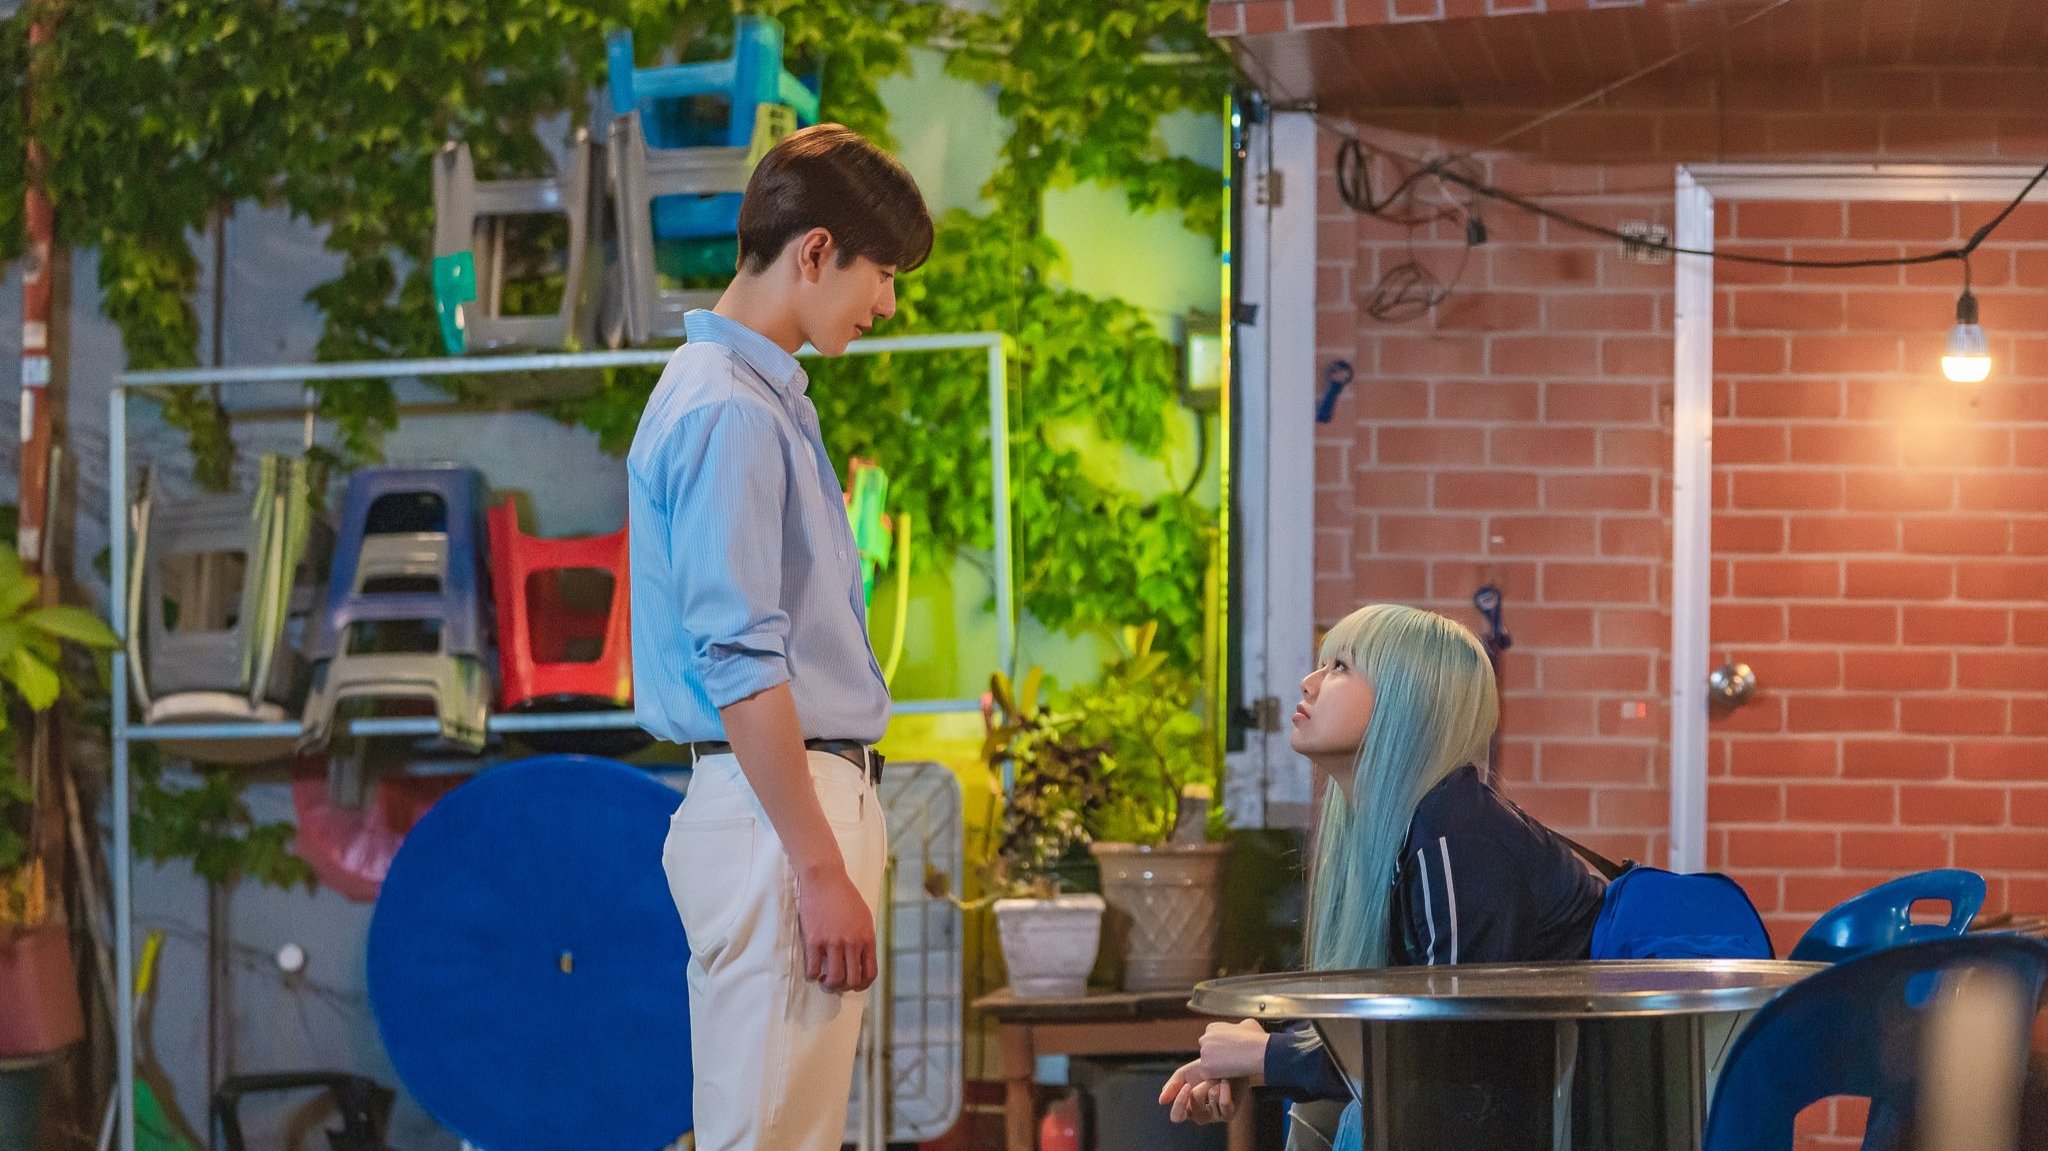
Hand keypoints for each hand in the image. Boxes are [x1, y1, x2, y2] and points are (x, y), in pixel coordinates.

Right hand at [795, 864, 875, 992]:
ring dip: (828, 985)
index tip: (854, 985)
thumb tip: (862, 958)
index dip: (862, 984)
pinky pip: (813, 969)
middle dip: (844, 987)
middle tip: (836, 984)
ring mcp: (833, 942)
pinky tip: (812, 972)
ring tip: (823, 981)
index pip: (870, 972)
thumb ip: (864, 938)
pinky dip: (812, 976)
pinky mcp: (815, 940)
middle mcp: (852, 943)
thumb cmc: (844, 895)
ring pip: (834, 979)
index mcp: (867, 938)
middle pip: (852, 980)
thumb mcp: (864, 916)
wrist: (825, 879)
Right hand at [1158, 1060, 1243, 1124]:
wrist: (1228, 1064)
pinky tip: (1226, 1083)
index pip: (1176, 1117)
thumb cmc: (1205, 1070)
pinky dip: (1225, 1087)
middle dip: (1201, 1087)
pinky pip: (1224, 1103)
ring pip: (1210, 1100)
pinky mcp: (1228, 1114)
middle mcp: (1199, 1116)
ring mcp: (1214, 1117)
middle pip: (1194, 1106)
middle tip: (1208, 1078)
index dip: (1179, 1103)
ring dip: (1214, 1084)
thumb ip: (1172, 1087)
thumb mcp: (1184, 1074)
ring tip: (1218, 1080)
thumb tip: (1161, 1101)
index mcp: (1186, 1108)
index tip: (1187, 1086)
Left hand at [1197, 1018, 1268, 1081]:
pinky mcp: (1205, 1067)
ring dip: (1216, 1068)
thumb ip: (1238, 1027)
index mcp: (1212, 1027)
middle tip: (1230, 1061)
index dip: (1221, 1047)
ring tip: (1231, 1069)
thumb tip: (1242, 1030)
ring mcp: (1203, 1053)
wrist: (1256, 1051)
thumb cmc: (1255, 1038)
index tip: (1230, 1051)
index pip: (1210, 1040)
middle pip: (1206, 1051)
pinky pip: (1208, 1076)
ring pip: (1207, 1064)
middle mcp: (1205, 1038)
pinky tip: (1228, 1075)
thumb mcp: (1247, 1024)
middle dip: (1216, 1057)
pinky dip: (1216, 1078)